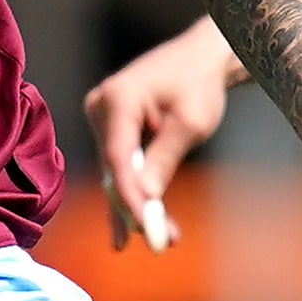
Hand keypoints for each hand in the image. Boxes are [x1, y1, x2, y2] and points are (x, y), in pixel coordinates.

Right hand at [82, 23, 237, 253]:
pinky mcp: (111, 130)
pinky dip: (139, 190)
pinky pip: (122, 166)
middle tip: (160, 241)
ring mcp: (103, 118)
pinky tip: (147, 223)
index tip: (145, 224)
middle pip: (114, 169)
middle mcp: (102, 107)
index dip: (129, 194)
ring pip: (118, 172)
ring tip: (167, 238)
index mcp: (118, 98)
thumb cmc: (198, 83)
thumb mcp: (190, 123)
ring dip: (140, 204)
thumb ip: (164, 158)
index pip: (117, 155)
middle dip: (137, 207)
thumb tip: (144, 196)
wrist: (200, 59)